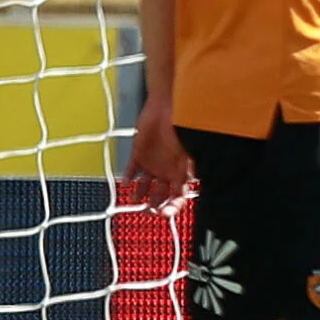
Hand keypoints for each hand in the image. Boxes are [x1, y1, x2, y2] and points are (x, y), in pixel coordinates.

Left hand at [123, 94, 192, 208]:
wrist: (166, 105)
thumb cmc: (182, 124)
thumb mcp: (190, 150)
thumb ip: (190, 168)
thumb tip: (194, 183)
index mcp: (182, 171)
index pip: (179, 196)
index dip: (173, 207)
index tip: (165, 213)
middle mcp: (168, 170)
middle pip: (162, 194)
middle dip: (156, 204)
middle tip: (147, 210)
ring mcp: (154, 162)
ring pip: (146, 185)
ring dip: (140, 194)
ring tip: (134, 199)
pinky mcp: (140, 153)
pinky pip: (133, 168)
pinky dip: (128, 177)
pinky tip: (125, 183)